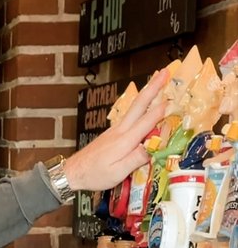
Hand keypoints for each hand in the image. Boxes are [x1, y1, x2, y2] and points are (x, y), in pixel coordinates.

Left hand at [63, 68, 169, 191]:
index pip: (146, 122)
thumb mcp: (117, 173)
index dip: (160, 111)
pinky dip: (140, 104)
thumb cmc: (95, 175)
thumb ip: (135, 160)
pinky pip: (130, 114)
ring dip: (147, 92)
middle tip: (164, 72)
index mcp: (124, 141)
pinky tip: (144, 103)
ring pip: (134, 107)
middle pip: (139, 105)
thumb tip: (152, 148)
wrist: (74, 171)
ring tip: (157, 80)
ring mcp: (116, 130)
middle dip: (153, 87)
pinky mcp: (113, 132)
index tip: (172, 99)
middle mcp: (120, 131)